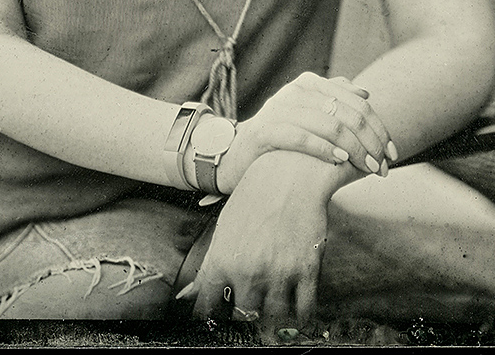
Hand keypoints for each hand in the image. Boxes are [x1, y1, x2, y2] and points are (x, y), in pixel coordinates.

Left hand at [185, 150, 336, 343]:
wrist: (289, 172)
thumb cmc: (254, 198)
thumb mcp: (224, 227)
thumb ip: (210, 266)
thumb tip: (187, 297)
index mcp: (223, 260)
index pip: (208, 308)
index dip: (211, 320)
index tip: (217, 321)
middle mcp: (248, 270)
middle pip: (244, 316)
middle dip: (246, 314)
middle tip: (252, 307)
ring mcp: (278, 272)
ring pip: (273, 318)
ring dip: (273, 317)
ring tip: (274, 308)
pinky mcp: (307, 270)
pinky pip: (304, 311)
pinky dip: (301, 316)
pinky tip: (298, 310)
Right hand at [215, 72, 394, 192]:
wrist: (239, 155)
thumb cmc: (282, 138)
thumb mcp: (309, 115)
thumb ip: (336, 101)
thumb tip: (365, 92)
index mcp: (311, 84)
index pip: (358, 103)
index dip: (380, 128)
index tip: (393, 154)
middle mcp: (296, 91)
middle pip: (347, 113)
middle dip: (371, 142)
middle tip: (383, 166)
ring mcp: (279, 109)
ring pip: (329, 124)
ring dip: (355, 148)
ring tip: (368, 168)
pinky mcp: (266, 131)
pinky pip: (301, 137)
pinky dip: (324, 148)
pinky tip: (340, 161)